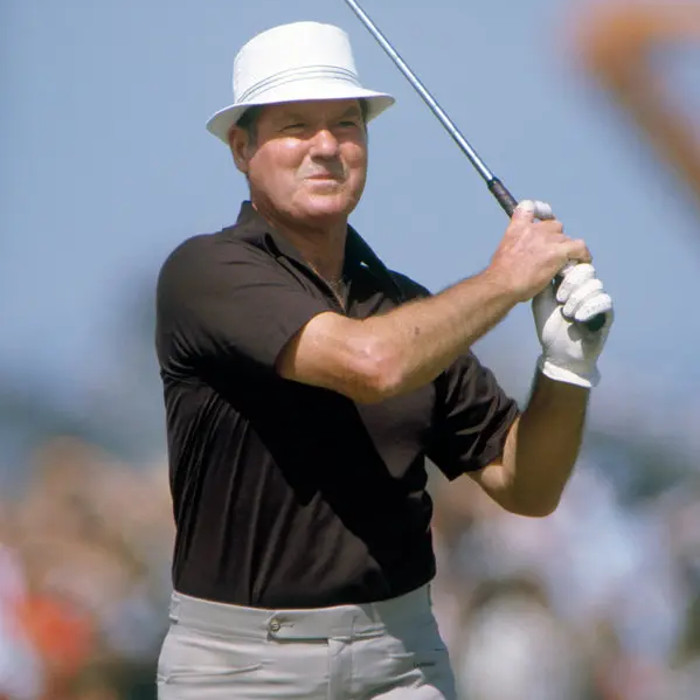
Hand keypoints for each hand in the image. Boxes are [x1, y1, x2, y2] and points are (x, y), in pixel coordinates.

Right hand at [489, 200, 590, 301]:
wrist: (502, 285)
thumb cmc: (501, 276)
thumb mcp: (504, 252)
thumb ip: (517, 245)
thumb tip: (524, 255)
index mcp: (517, 228)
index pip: (529, 207)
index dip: (539, 211)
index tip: (543, 218)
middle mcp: (534, 229)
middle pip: (555, 226)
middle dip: (556, 239)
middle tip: (554, 254)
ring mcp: (547, 240)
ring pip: (567, 239)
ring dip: (567, 250)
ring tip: (566, 264)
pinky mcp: (558, 252)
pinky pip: (579, 248)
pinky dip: (583, 255)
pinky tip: (583, 262)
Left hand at [533, 262, 613, 387]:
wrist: (558, 352)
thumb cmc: (549, 325)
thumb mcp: (541, 299)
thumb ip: (545, 279)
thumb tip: (548, 259)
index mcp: (571, 282)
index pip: (575, 262)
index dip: (567, 267)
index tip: (555, 278)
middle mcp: (586, 288)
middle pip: (587, 269)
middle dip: (571, 282)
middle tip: (559, 298)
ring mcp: (598, 299)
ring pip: (595, 285)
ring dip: (577, 299)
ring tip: (566, 313)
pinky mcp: (607, 314)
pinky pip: (604, 301)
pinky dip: (588, 308)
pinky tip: (577, 318)